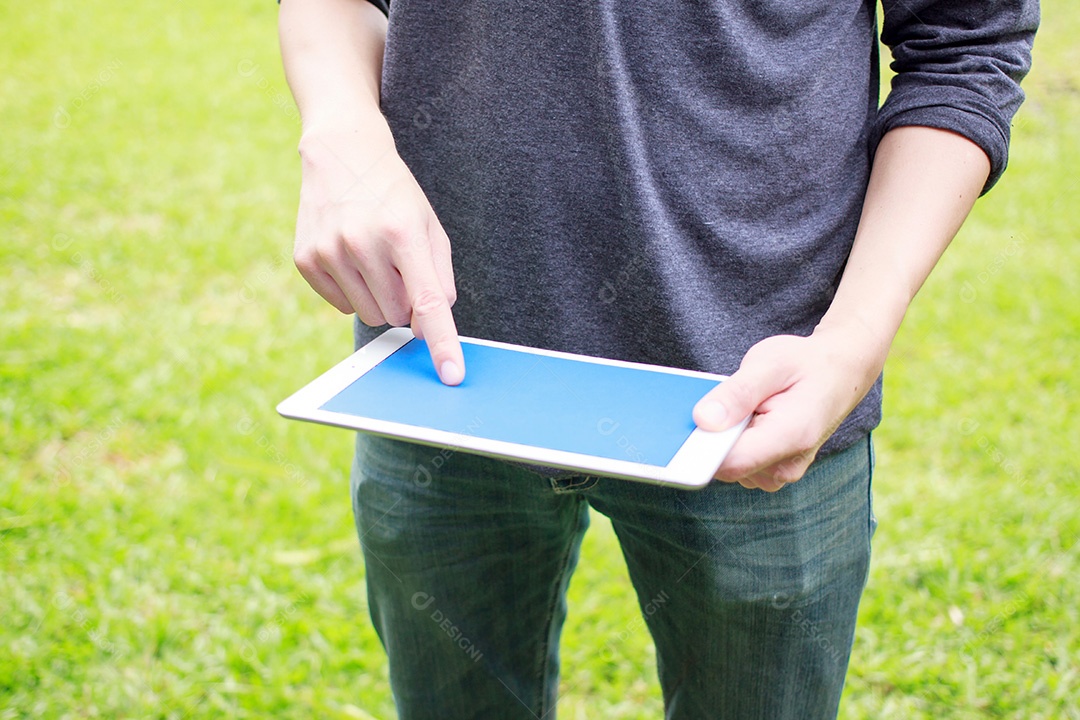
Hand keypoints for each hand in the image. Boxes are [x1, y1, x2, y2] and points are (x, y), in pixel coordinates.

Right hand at [292, 127, 464, 384]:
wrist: (342, 154)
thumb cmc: (395, 195)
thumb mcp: (430, 226)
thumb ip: (439, 278)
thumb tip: (428, 327)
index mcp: (402, 233)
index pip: (427, 302)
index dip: (441, 343)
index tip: (451, 374)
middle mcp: (361, 243)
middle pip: (397, 316)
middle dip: (405, 301)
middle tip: (398, 265)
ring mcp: (328, 251)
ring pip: (370, 316)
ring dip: (379, 298)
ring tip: (374, 258)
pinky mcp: (305, 260)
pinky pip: (342, 305)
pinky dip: (353, 291)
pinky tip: (350, 256)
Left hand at [693, 326, 886, 490]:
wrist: (839, 372)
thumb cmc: (804, 364)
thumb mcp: (769, 363)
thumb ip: (737, 393)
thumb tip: (703, 420)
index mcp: (791, 437)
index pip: (730, 462)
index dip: (700, 450)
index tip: (684, 431)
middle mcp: (786, 466)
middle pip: (724, 466)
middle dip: (712, 437)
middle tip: (725, 401)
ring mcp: (779, 473)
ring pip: (728, 465)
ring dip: (724, 439)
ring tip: (744, 407)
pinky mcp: (771, 472)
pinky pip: (736, 463)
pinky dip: (731, 443)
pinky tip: (744, 419)